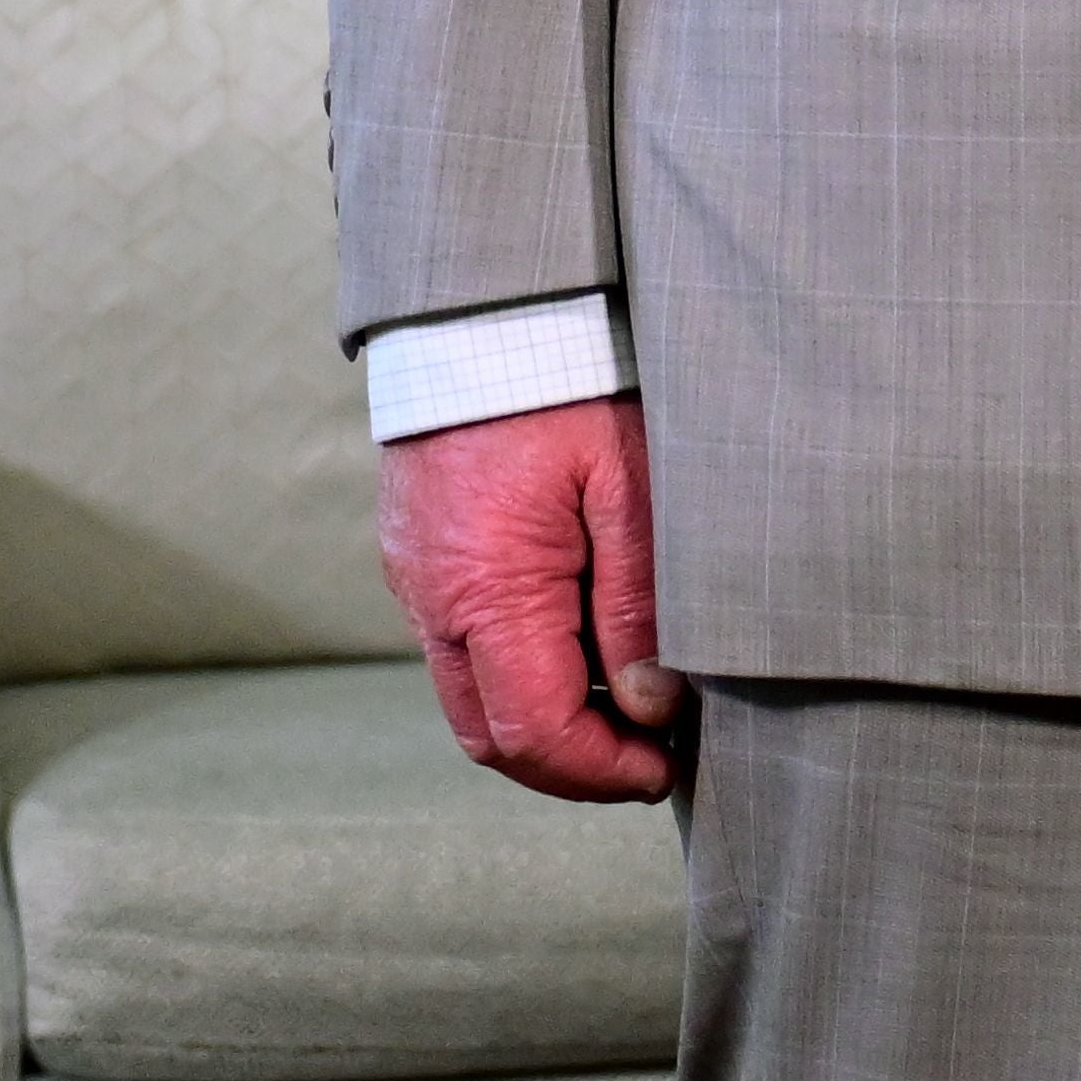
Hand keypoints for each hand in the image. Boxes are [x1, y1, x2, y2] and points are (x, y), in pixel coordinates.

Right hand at [378, 393, 680, 802]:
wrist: (484, 307)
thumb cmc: (567, 382)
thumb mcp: (630, 483)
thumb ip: (639, 602)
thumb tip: (652, 706)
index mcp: (487, 588)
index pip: (535, 733)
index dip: (603, 772)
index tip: (664, 769)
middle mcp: (433, 599)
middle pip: (490, 737)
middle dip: (571, 767)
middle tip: (649, 757)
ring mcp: (415, 581)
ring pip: (470, 700)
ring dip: (544, 722)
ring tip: (626, 703)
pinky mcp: (417, 559)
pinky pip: (459, 649)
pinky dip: (519, 673)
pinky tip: (583, 647)